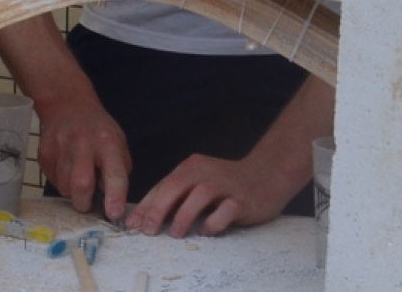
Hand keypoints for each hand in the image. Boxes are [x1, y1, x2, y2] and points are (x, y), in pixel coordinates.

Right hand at [37, 93, 131, 220]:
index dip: (115, 196)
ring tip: (78, 179)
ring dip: (72, 193)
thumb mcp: (118, 144)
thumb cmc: (99, 130)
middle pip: (81, 184)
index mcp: (108, 143)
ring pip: (65, 187)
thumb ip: (117, 171)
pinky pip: (53, 181)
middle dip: (84, 203)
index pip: (114, 173)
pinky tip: (67, 170)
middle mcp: (83, 144)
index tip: (114, 215)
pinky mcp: (44, 153)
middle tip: (87, 205)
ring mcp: (60, 147)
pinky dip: (62, 183)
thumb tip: (111, 201)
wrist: (67, 106)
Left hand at [127, 153, 304, 236]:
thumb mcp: (197, 184)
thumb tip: (145, 219)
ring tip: (176, 233)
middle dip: (158, 209)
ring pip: (200, 195)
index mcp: (191, 167)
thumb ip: (175, 197)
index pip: (163, 185)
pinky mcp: (243, 199)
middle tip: (150, 230)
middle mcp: (206, 172)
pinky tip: (207, 231)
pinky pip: (227, 209)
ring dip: (184, 215)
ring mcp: (226, 184)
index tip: (133, 224)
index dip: (146, 205)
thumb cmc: (225, 184)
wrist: (267, 175)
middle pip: (176, 185)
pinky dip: (214, 221)